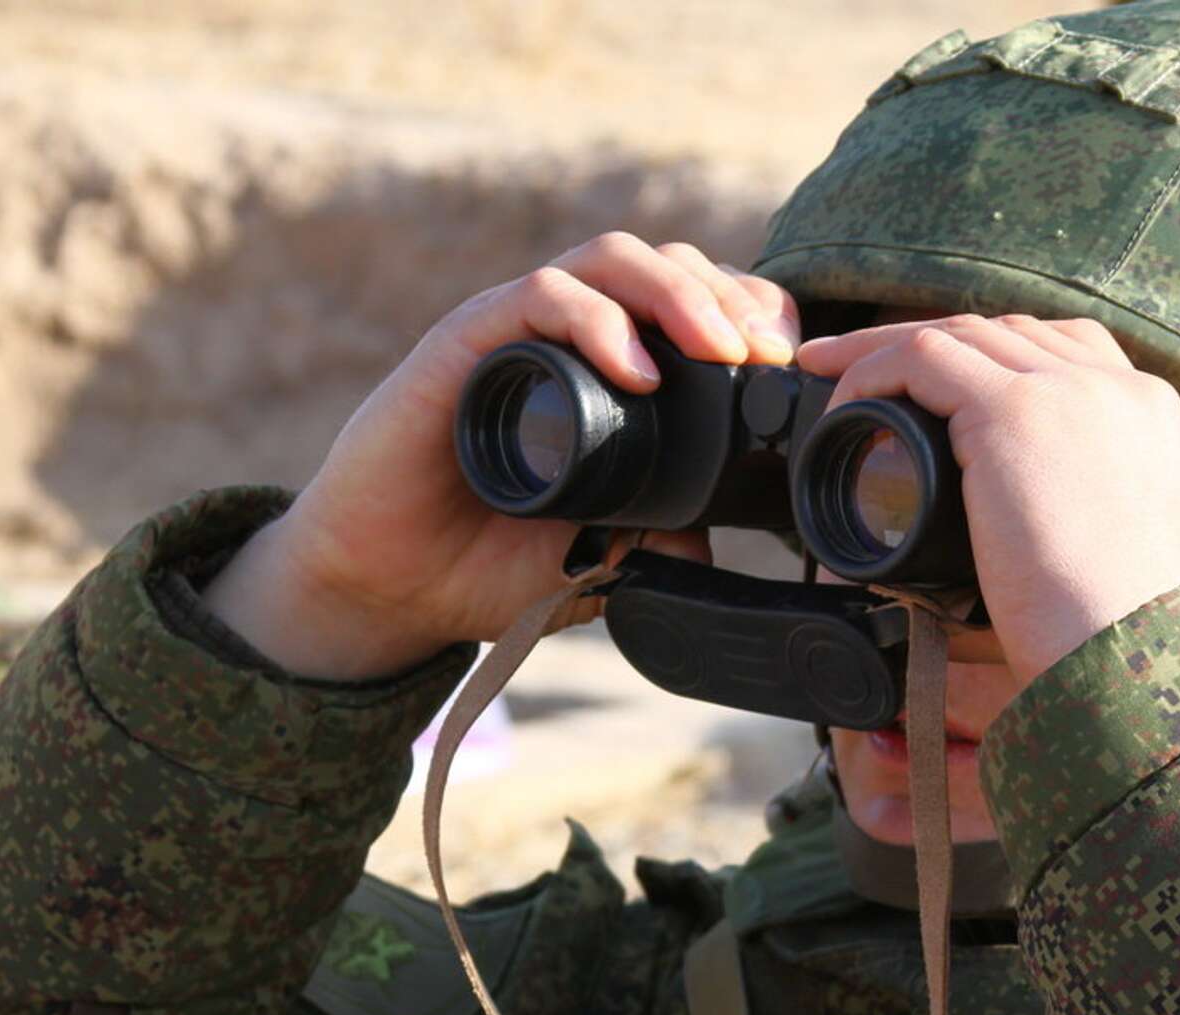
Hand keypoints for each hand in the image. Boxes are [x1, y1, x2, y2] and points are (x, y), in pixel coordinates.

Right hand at [202, 234, 800, 679]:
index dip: (752, 315)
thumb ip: (656, 548)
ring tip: (722, 351)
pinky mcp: (467, 344)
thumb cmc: (488, 561)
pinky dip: (598, 322)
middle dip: (731, 297)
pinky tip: (638, 372)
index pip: (697, 303)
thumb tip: (718, 546)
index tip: (790, 370)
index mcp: (612, 371)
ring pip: (612, 259)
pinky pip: (541, 297)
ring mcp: (518, 331)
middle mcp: (570, 336)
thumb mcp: (602, 559)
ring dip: (680, 293)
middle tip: (768, 358)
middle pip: (667, 263)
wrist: (389, 589)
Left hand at [798, 315, 1179, 681]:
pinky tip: (844, 407)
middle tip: (863, 361)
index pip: (1066, 353)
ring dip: (888, 347)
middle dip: (934, 338)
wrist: (1143, 654)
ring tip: (831, 369)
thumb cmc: (1126, 640)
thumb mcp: (1121, 559)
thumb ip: (1082, 523)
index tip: (943, 384)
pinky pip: (925, 358)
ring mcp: (1069, 392)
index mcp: (1150, 419)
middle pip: (1009, 331)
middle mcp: (1117, 389)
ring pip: (962, 332)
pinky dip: (874, 373)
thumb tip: (1009, 549)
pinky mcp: (1016, 412)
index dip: (995, 357)